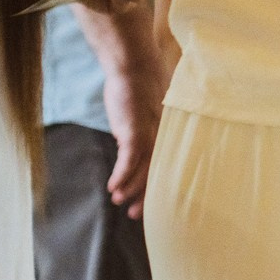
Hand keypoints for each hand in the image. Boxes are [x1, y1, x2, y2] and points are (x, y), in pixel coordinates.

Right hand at [101, 55, 165, 219]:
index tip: (149, 202)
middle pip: (157, 172)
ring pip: (143, 170)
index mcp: (167, 133)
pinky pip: (128, 159)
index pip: (165, 165)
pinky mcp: (134, 129)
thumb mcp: (144, 112)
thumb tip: (130, 144)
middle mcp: (163, 136)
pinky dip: (121, 176)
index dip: (157, 185)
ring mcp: (149, 133)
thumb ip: (142, 129)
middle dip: (145, 195)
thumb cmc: (137, 86)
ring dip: (130, 188)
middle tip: (136, 214)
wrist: (132, 65)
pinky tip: (113, 188)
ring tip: (119, 202)